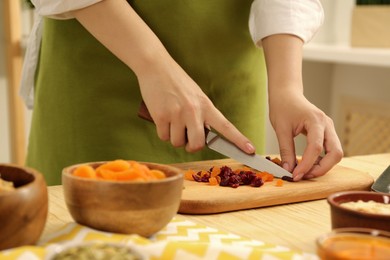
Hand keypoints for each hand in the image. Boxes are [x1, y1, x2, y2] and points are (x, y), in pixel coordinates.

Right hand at [72, 0, 254, 154]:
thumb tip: (202, 135)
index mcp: (206, 105)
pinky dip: (162, 131)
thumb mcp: (196, 95)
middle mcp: (194, 111)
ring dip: (174, 136)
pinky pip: (163, 136)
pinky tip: (162, 117)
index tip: (250, 151)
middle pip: (197, 144)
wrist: (156, 66)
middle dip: (191, 146)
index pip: (225, 126)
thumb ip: (202, 114)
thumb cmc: (177, 82)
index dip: (238, 140)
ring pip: (177, 142)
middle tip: (187, 138)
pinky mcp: (161, 116)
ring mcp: (177, 114)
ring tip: (171, 119)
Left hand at [269, 89, 342, 180]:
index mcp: (316, 121)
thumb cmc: (282, 107)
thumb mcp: (281, 129)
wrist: (287, 94)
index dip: (306, 164)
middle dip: (321, 168)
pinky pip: (330, 150)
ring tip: (304, 172)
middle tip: (303, 176)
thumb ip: (285, 150)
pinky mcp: (326, 132)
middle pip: (335, 153)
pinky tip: (308, 164)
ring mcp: (329, 128)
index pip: (316, 148)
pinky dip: (321, 160)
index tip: (295, 175)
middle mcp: (327, 125)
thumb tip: (288, 170)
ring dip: (323, 166)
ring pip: (335, 153)